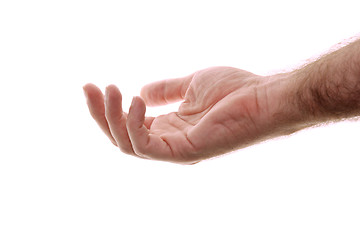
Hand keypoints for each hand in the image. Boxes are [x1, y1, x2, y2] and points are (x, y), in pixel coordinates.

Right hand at [83, 66, 292, 163]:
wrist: (263, 97)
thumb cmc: (234, 90)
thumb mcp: (190, 85)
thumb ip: (165, 90)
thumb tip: (141, 91)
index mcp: (170, 128)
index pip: (129, 125)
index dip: (108, 107)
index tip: (93, 85)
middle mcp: (169, 142)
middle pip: (122, 137)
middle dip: (101, 113)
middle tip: (89, 88)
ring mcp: (176, 150)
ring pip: (128, 144)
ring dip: (112, 118)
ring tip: (109, 89)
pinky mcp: (185, 152)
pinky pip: (147, 146)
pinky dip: (134, 126)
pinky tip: (135, 101)